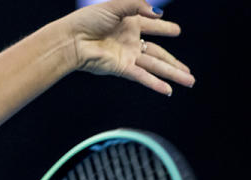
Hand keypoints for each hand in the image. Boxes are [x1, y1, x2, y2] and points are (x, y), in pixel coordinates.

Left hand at [62, 0, 194, 94]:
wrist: (71, 40)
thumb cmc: (87, 21)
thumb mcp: (116, 5)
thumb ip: (138, 6)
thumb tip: (158, 15)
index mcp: (129, 24)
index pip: (152, 26)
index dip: (164, 28)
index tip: (177, 31)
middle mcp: (130, 42)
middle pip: (158, 54)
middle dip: (174, 62)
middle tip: (190, 72)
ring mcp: (127, 56)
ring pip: (155, 67)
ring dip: (172, 74)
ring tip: (189, 81)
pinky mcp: (121, 68)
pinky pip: (142, 76)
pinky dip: (155, 83)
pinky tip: (168, 90)